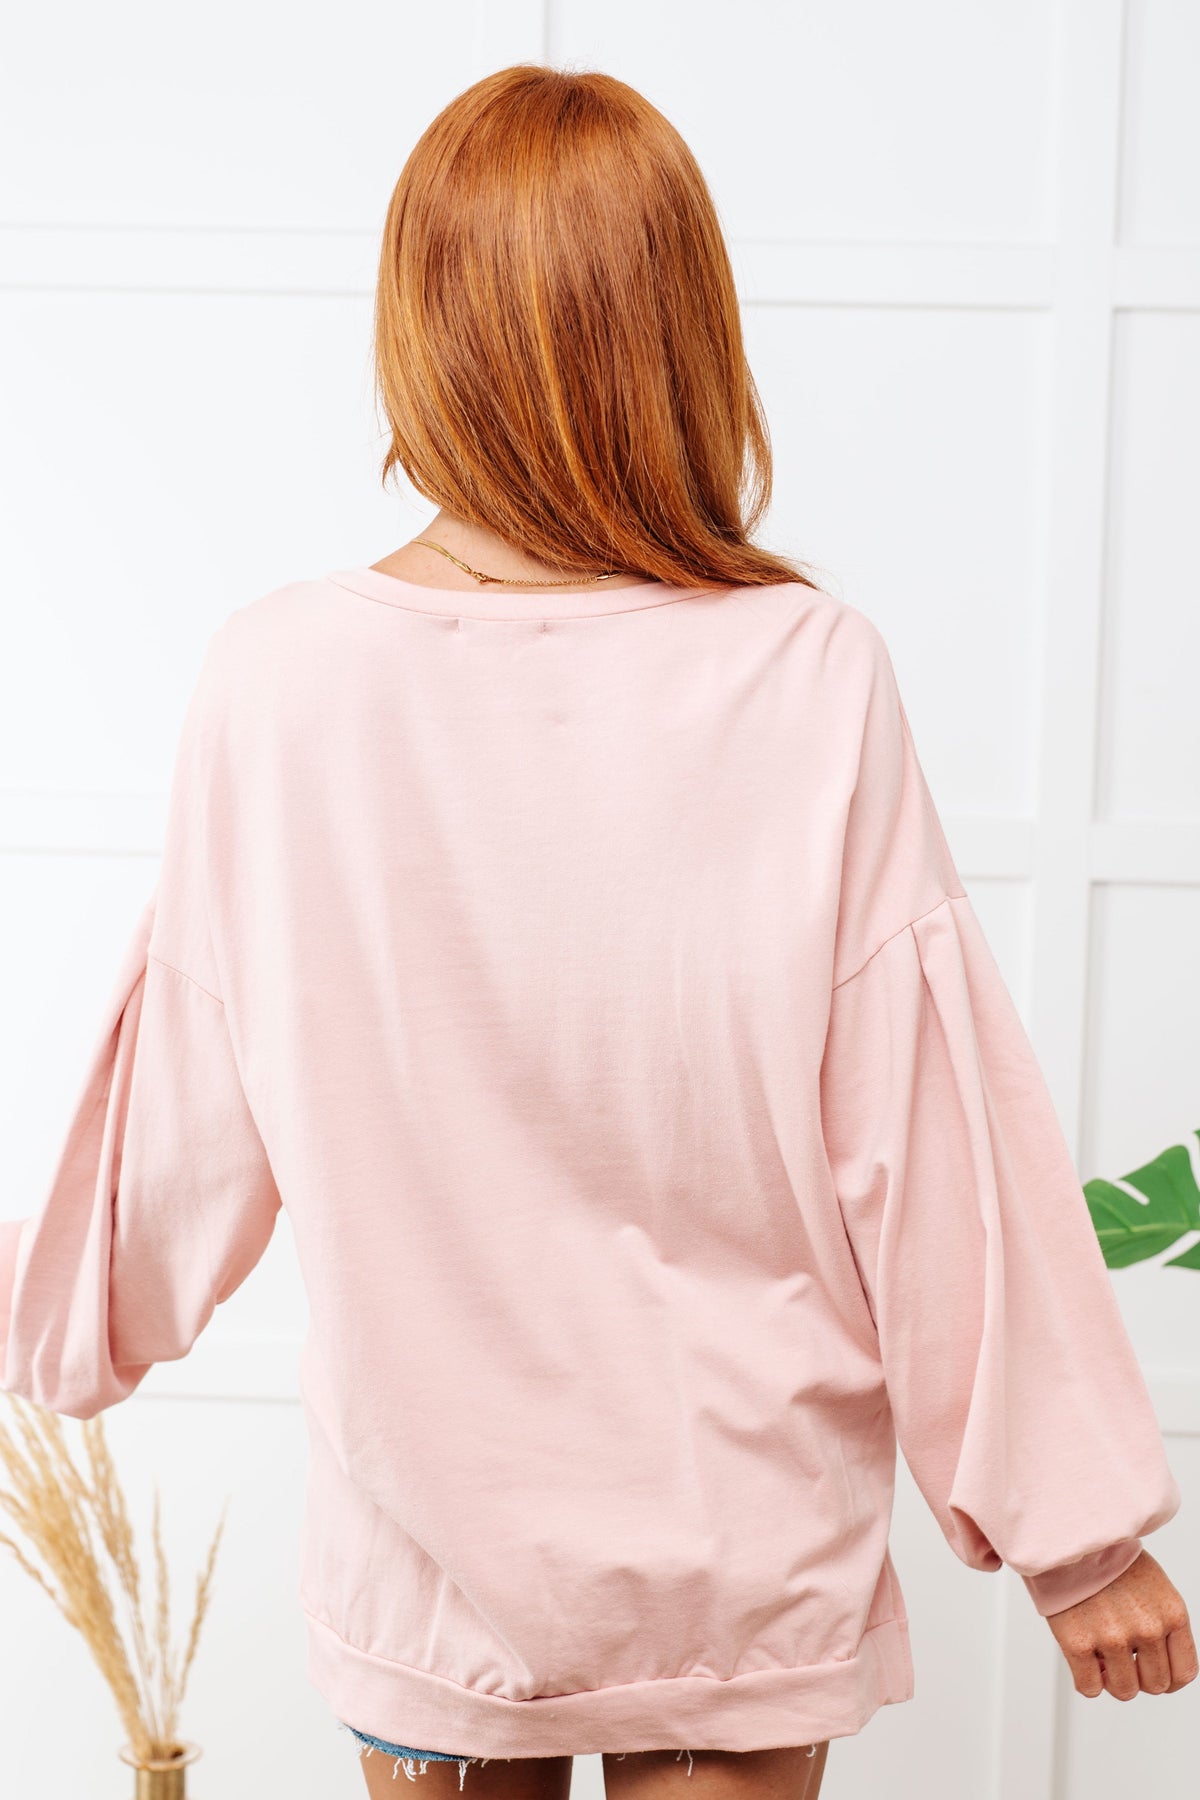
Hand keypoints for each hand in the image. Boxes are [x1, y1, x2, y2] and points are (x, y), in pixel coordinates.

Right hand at [1045, 1548, 1197, 1698]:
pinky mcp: (1079, 1643)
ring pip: (1124, 1691)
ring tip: (1100, 1655)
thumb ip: (1161, 1622)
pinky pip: (1089, 1687)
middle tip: (1120, 1657)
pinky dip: (1086, 1680)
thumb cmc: (1108, 1556)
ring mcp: (1114, 1638)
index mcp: (1172, 1613)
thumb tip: (1155, 1659)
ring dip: (1111, 1679)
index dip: (1167, 1679)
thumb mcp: (1153, 1585)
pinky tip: (1083, 1659)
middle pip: (1154, 1685)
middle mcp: (1148, 1629)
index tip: (1150, 1672)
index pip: (1183, 1673)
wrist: (1069, 1535)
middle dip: (1136, 1676)